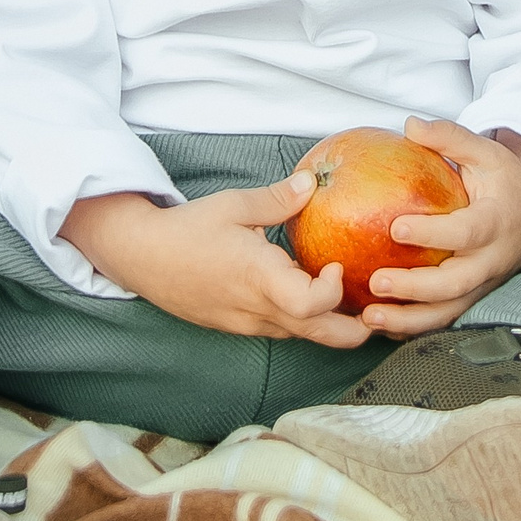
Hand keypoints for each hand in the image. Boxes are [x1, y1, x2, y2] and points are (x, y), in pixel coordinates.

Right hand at [61, 175, 373, 348]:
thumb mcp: (233, 205)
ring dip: (332, 326)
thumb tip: (313, 183)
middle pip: (322, 337)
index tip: (338, 264)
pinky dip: (305, 322)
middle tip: (380, 310)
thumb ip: (278, 199)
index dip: (336, 293)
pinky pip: (282, 331)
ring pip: (303, 337)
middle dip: (357, 330)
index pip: (312, 306)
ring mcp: (248, 324)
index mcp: (259, 279)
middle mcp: (258, 310)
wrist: (140, 258)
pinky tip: (311, 300)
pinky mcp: (238, 327)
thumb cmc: (187, 229)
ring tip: (355, 302)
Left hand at [357, 119, 520, 339]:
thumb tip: (409, 124)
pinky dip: (414, 327)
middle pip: (456, 284)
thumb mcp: (486, 151)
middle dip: (416, 289)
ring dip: (411, 320)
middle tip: (377, 281)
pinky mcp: (475, 295)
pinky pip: (446, 317)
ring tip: (371, 317)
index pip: (466, 232)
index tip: (395, 228)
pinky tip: (379, 327)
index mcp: (497, 221)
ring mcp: (485, 282)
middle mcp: (493, 259)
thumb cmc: (506, 177)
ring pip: (450, 311)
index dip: (433, 234)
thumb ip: (450, 137)